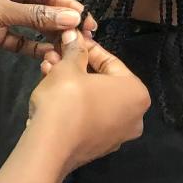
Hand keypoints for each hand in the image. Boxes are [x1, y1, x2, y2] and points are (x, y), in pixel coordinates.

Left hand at [0, 0, 96, 56]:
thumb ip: (35, 16)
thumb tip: (72, 18)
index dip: (68, 5)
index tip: (88, 22)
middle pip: (40, 7)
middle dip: (60, 23)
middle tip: (84, 40)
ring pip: (30, 25)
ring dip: (48, 37)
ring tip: (69, 51)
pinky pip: (17, 39)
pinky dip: (31, 47)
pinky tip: (48, 56)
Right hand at [27, 30, 149, 173]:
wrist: (50, 148)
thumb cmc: (67, 100)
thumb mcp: (69, 67)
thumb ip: (74, 49)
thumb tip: (73, 34)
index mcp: (136, 93)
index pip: (110, 61)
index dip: (86, 47)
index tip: (70, 39)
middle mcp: (134, 116)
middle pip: (101, 81)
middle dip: (75, 66)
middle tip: (54, 54)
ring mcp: (117, 135)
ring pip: (92, 99)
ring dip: (70, 82)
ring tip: (46, 69)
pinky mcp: (98, 147)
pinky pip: (87, 116)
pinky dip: (72, 103)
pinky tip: (50, 91)